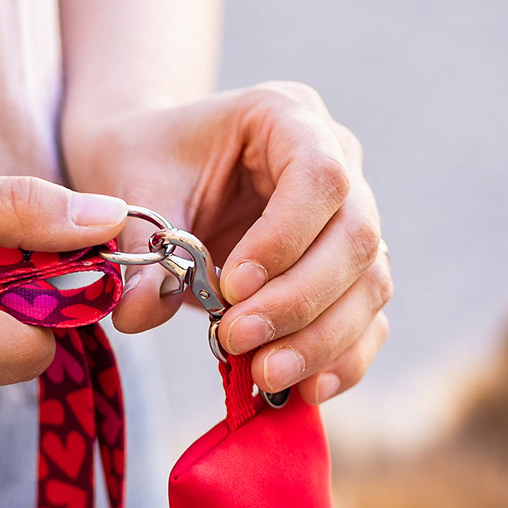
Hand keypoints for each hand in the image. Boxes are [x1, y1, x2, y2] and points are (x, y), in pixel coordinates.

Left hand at [64, 82, 391, 403]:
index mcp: (290, 116)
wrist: (157, 168)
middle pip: (358, 237)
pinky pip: (368, 321)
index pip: (321, 178)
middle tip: (236, 341)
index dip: (286, 240)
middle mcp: (340, 162)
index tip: (231, 286)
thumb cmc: (149, 161)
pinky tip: (301, 391)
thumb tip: (139, 315)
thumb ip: (143, 249)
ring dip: (322, 340)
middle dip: (300, 301)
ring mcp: (353, 219)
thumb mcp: (135, 188)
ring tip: (263, 376)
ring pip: (372, 284)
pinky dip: (341, 361)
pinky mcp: (350, 273)